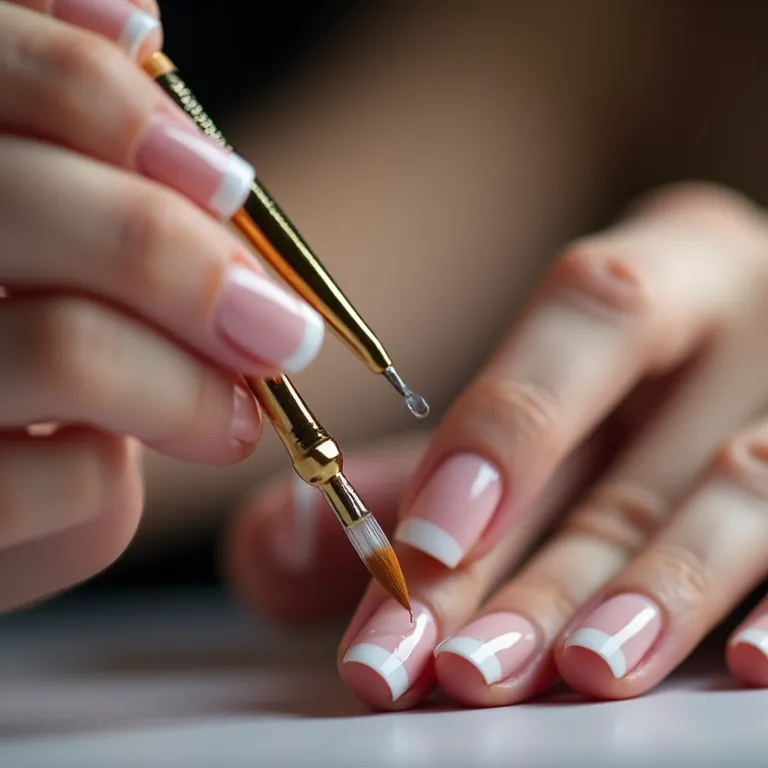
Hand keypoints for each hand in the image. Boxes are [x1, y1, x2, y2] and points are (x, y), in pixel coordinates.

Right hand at [0, 0, 324, 610]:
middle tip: (281, 329)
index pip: (0, 66)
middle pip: (36, 205)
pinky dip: (115, 484)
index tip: (231, 184)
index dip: (121, 105)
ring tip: (232, 417)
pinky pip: (60, 484)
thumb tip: (137, 19)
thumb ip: (66, 137)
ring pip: (70, 350)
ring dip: (189, 391)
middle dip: (190, 267)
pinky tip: (110, 473)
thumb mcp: (27, 230)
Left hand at [227, 183, 767, 707]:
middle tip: (459, 667)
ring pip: (745, 492)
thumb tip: (279, 531)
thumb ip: (405, 476)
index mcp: (668, 268)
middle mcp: (753, 314)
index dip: (512, 427)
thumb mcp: (528, 418)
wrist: (758, 357)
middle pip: (643, 441)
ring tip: (579, 671)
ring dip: (659, 592)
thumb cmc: (630, 393)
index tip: (422, 546)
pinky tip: (746, 664)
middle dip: (545, 566)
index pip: (589, 315)